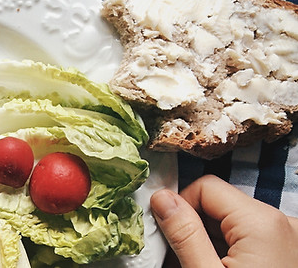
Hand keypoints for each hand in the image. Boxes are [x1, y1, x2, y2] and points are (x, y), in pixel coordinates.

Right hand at [150, 174, 297, 267]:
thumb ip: (185, 234)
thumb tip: (161, 198)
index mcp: (262, 222)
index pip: (206, 187)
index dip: (180, 208)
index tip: (170, 238)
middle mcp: (282, 221)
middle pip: (219, 204)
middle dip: (196, 227)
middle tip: (184, 259)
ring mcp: (288, 236)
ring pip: (233, 221)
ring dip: (212, 240)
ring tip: (204, 266)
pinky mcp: (287, 251)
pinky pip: (250, 236)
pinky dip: (231, 249)